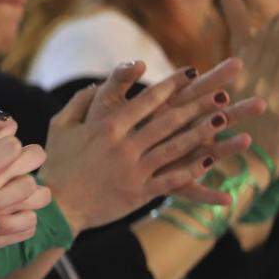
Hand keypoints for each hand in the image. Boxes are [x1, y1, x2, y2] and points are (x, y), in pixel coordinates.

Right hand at [39, 62, 261, 232]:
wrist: (56, 205)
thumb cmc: (56, 163)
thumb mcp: (61, 126)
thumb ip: (80, 102)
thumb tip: (95, 84)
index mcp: (107, 127)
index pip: (145, 101)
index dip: (170, 86)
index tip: (190, 73)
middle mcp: (124, 146)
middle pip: (167, 121)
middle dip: (196, 105)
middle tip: (220, 93)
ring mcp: (134, 170)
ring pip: (174, 148)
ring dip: (201, 133)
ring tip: (222, 120)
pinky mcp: (139, 193)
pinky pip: (171, 180)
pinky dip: (192, 170)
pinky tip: (211, 161)